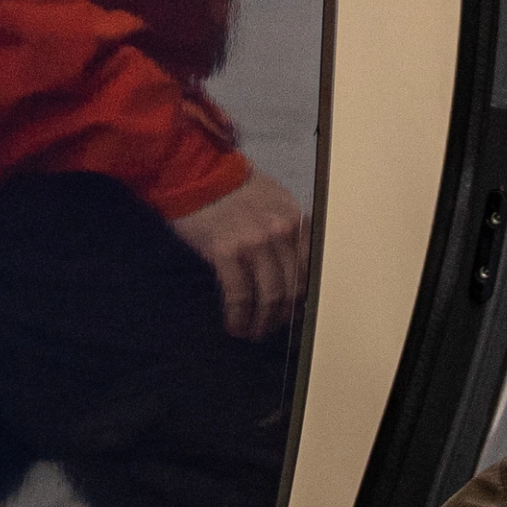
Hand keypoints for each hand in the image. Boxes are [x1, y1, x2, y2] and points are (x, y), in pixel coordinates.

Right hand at [169, 173, 309, 340]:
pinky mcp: (227, 252)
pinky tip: (234, 326)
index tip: (290, 313)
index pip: (310, 270)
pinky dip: (239, 316)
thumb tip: (293, 267)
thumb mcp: (274, 200)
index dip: (300, 298)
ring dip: (262, 322)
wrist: (196, 173)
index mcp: (295, 221)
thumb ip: (288, 230)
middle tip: (269, 329)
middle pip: (292, 288)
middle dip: (281, 316)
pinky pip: (239, 295)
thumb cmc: (233, 187)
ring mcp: (255, 243)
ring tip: (252, 333)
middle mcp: (281, 233)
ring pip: (270, 296)